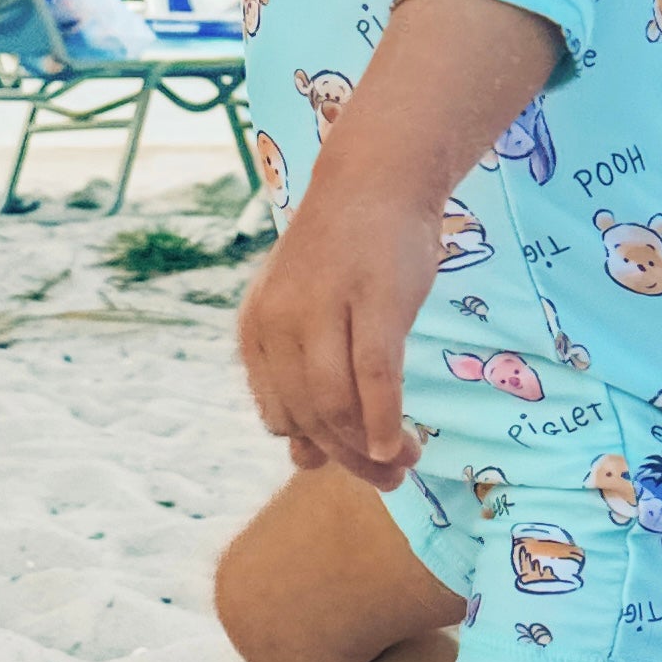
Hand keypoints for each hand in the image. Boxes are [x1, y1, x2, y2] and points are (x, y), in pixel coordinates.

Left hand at [236, 183, 440, 486]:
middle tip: (390, 482)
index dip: (320, 450)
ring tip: (405, 463)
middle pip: (311, 418)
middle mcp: (278, 323)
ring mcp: (322, 310)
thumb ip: (303, 382)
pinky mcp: (371, 300)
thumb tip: (302, 460)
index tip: (357, 462)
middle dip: (351, 461)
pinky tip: (396, 444)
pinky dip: (383, 419)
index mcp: (256, 331)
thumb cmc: (348, 254)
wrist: (377, 179)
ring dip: (372, 450)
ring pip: (338, 406)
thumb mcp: (308, 318)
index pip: (281, 417)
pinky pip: (373, 377)